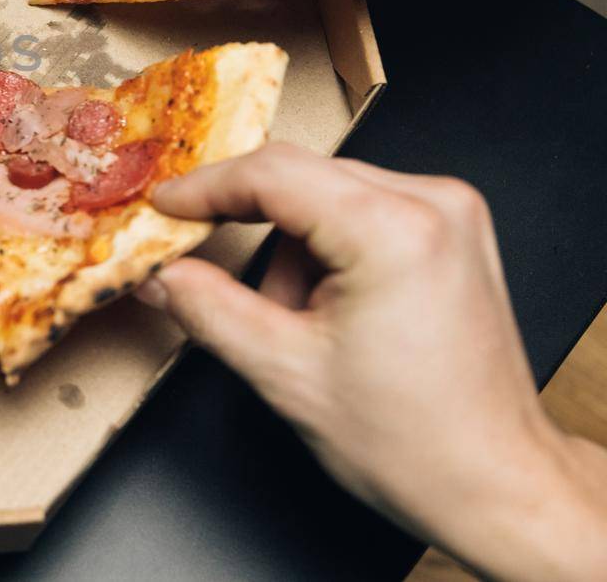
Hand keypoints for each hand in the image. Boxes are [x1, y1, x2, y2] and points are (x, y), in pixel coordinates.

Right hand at [141, 144, 606, 581]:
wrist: (494, 480)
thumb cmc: (413, 442)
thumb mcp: (284, 372)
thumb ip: (206, 308)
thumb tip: (158, 273)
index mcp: (393, 230)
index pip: (273, 173)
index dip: (205, 188)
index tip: (162, 206)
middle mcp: (432, 204)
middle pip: (300, 177)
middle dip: (248, 225)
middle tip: (198, 260)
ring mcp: (450, 212)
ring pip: (327, 194)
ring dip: (292, 247)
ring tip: (301, 322)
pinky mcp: (452, 229)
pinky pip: (361, 209)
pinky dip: (328, 250)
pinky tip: (332, 309)